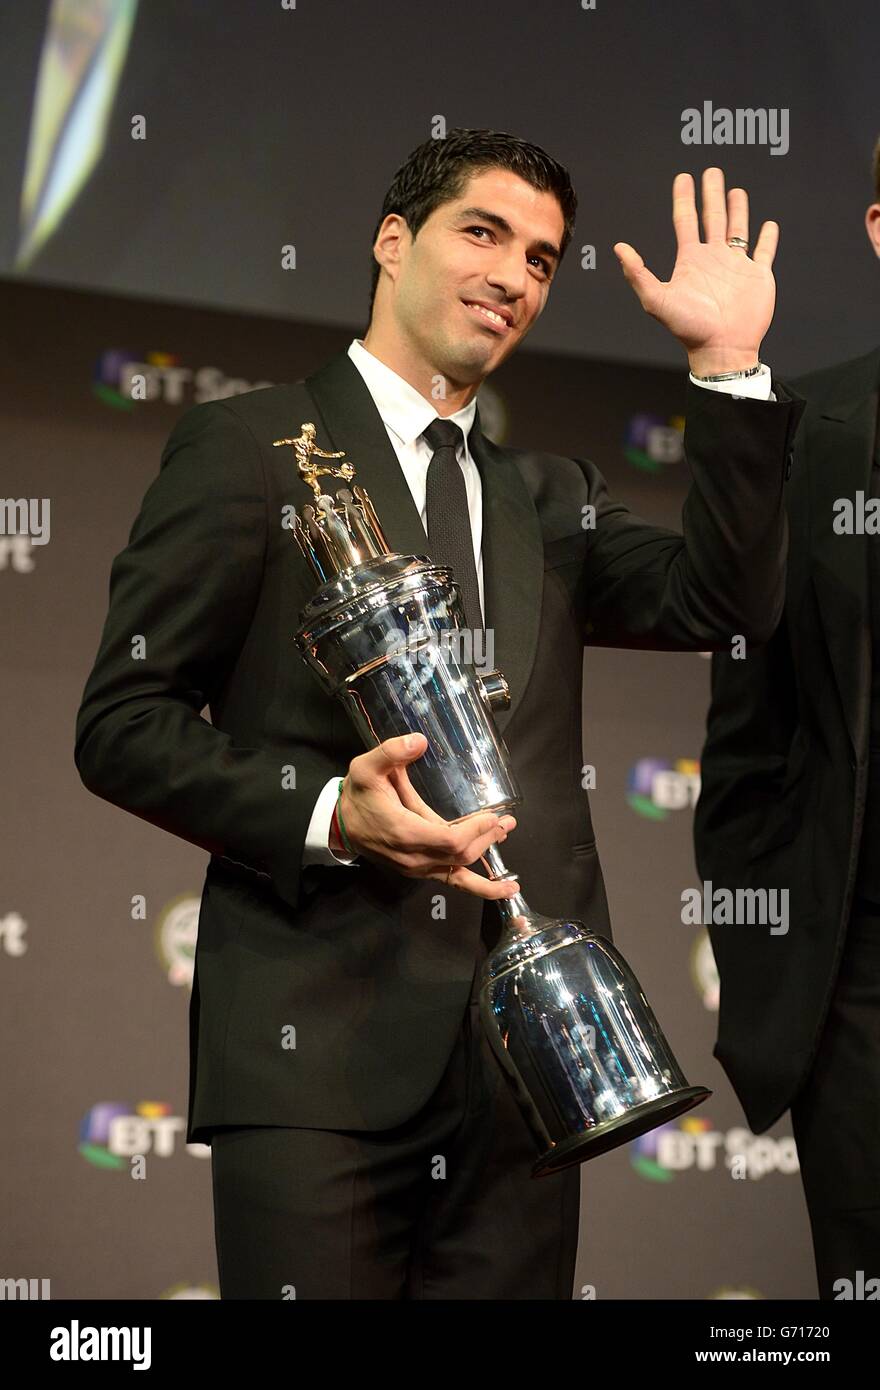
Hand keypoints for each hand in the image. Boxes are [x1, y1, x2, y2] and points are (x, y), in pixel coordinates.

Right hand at [335, 732, 519, 899]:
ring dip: (488, 858)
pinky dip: (481, 888)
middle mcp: (414, 858)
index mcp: (405, 833)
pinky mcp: (421, 872)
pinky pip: (454, 883)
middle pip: (461, 856)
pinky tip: (503, 887)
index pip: (450, 840)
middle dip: (487, 838)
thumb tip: (420, 741)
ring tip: (506, 837)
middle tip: (507, 821)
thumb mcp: (366, 767)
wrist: (340, 826)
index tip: (493, 815)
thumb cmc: (357, 796)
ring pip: (461, 871)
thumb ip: (391, 752)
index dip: (476, 830)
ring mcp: (418, 869)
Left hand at [613, 168, 777, 376]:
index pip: (685, 220)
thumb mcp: (657, 299)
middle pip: (712, 218)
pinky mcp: (758, 276)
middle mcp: (713, 259)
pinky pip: (764, 251)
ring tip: (735, 190)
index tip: (683, 177)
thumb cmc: (689, 328)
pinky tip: (768, 224)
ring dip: (737, 209)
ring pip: (738, 229)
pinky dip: (768, 237)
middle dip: (711, 194)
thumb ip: (638, 274)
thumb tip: (619, 248)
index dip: (683, 198)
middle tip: (711, 172)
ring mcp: (736, 266)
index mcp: (691, 260)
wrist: (722, 349)